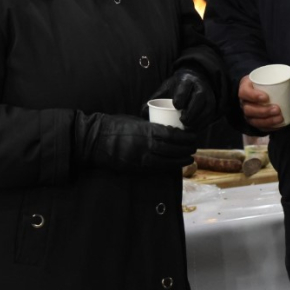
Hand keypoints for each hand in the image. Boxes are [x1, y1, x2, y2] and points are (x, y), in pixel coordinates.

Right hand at [74, 112, 196, 173]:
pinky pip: (157, 169)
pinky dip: (168, 167)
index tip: (193, 136)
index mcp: (147, 131)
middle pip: (173, 149)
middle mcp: (146, 146)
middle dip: (186, 149)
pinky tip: (174, 165)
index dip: (185, 137)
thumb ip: (150, 126)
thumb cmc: (115, 125)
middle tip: (194, 147)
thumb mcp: (135, 121)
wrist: (95, 140)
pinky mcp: (137, 168)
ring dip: (180, 160)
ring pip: (167, 162)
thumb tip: (166, 130)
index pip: (172, 135)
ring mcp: (141, 159)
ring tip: (189, 158)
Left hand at [149, 69, 216, 130]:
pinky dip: (203, 124)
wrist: (195, 81)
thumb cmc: (177, 88)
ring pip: (206, 108)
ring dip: (198, 120)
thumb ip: (155, 99)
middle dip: (191, 111)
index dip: (181, 96)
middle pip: (198, 98)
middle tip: (182, 121)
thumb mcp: (166, 89)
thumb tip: (143, 113)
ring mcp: (208, 95)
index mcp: (186, 80)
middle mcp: (200, 86)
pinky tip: (195, 130)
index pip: (185, 87)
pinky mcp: (213, 105)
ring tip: (188, 128)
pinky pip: (210, 116)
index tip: (176, 106)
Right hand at [239, 71, 289, 129]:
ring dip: (267, 120)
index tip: (266, 97)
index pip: (244, 92)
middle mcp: (244, 102)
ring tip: (280, 118)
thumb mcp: (270, 77)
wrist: (256, 91)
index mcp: (245, 88)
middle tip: (277, 109)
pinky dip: (269, 127)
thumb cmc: (263, 83)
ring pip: (253, 120)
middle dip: (263, 111)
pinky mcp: (253, 121)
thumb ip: (284, 76)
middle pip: (248, 109)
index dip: (253, 96)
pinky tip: (279, 125)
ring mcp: (248, 113)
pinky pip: (259, 127)